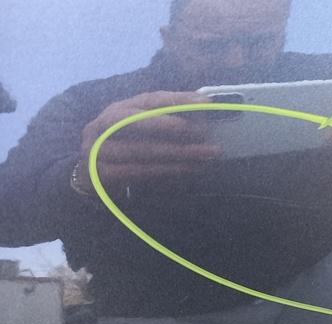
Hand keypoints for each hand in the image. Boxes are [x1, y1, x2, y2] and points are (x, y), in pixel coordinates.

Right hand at [76, 91, 220, 192]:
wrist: (86, 178)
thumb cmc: (123, 148)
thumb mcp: (137, 130)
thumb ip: (163, 120)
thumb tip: (201, 115)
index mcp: (118, 109)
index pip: (150, 100)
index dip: (177, 100)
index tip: (205, 103)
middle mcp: (104, 125)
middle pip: (138, 122)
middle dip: (172, 126)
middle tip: (203, 132)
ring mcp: (99, 149)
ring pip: (143, 150)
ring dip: (178, 153)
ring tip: (206, 155)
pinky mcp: (102, 173)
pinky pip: (140, 171)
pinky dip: (167, 170)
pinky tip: (189, 169)